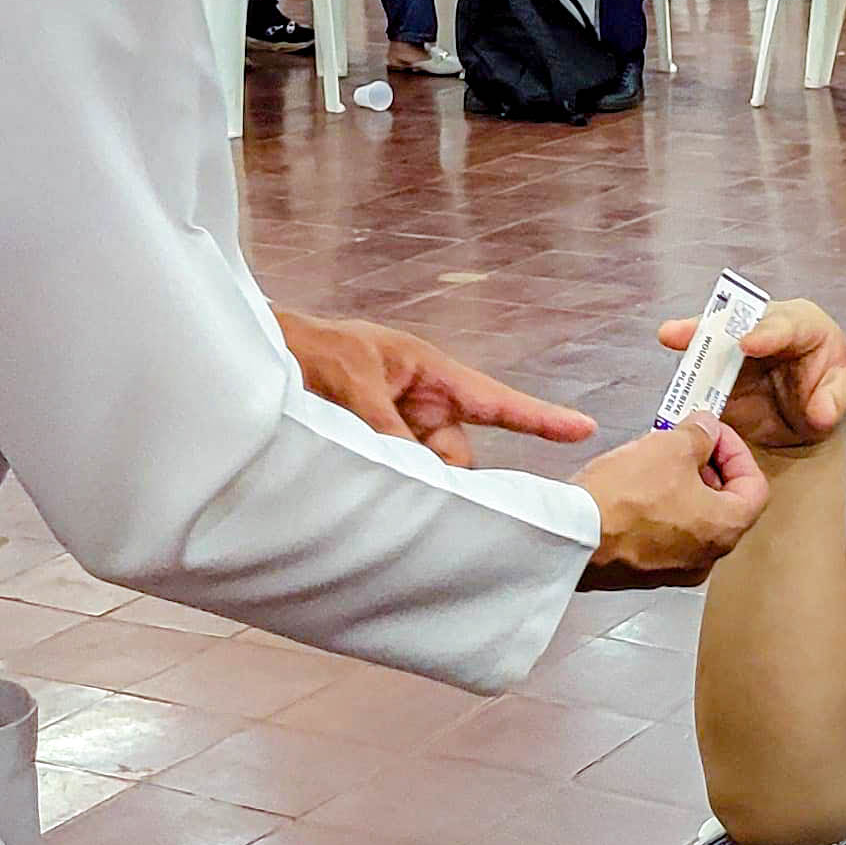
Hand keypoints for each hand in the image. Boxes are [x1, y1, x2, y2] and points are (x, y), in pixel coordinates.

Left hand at [275, 310, 596, 468]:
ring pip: (428, 475)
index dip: (541, 419)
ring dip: (408, 481)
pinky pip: (399, 480)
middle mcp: (423, 406)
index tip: (584, 429)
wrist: (261, 360)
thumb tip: (416, 471)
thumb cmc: (313, 352)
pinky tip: (363, 493)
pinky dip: (389, 488)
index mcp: (431, 374)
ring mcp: (401, 431)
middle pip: (459, 456)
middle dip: (442, 473)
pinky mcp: (377, 452)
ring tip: (361, 467)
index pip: (497, 400)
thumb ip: (385, 425)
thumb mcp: (352, 381)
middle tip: (410, 480)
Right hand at [571, 419, 770, 589]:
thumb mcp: (671, 447)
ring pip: (691, 521)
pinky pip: (662, 536)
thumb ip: (700, 434)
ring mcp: (673, 570)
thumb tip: (705, 429)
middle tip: (684, 442)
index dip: (736, 451)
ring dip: (681, 487)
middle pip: (724, 505)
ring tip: (655, 460)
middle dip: (707, 467)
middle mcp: (706, 558)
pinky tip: (633, 488)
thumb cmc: (623, 496)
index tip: (712, 433)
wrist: (570, 537)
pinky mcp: (641, 573)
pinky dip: (657, 510)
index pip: (755, 486)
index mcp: (725, 529)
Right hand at [656, 298, 845, 459]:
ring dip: (691, 336)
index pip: (784, 324)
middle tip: (690, 330)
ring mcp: (738, 345)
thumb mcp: (840, 397)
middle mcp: (767, 326)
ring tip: (669, 335)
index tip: (746, 343)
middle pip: (738, 319)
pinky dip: (686, 370)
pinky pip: (700, 365)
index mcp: (803, 325)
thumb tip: (821, 413)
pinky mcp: (718, 367)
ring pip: (713, 336)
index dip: (765, 332)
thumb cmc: (827, 394)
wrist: (802, 421)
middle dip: (714, 323)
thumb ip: (833, 403)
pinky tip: (672, 374)